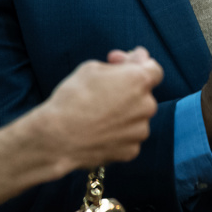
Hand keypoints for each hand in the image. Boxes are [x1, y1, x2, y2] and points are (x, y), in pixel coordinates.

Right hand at [34, 47, 162, 171]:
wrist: (58, 137)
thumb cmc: (73, 98)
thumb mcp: (92, 67)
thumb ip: (121, 63)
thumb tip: (135, 61)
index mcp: (139, 81)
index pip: (154, 69)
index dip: (138, 64)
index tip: (122, 64)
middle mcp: (147, 106)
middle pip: (144, 94)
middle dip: (127, 90)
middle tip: (102, 89)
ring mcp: (140, 131)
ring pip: (136, 117)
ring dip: (123, 113)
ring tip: (96, 114)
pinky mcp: (132, 151)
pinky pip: (128, 137)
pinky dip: (118, 133)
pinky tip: (98, 130)